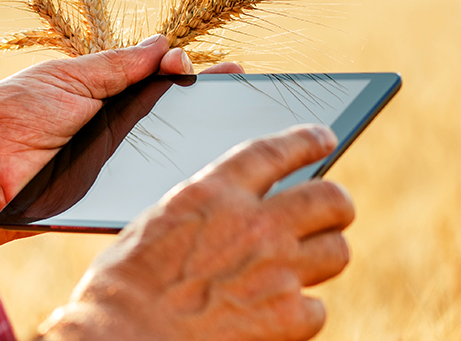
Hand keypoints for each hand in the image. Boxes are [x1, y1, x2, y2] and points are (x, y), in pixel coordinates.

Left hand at [0, 35, 244, 248]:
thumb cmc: (12, 119)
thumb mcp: (64, 78)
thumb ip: (114, 66)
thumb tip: (160, 43)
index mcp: (103, 97)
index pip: (154, 80)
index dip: (182, 71)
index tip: (203, 66)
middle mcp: (115, 132)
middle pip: (170, 115)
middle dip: (205, 99)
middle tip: (236, 84)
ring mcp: (116, 167)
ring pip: (166, 152)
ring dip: (198, 138)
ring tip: (229, 122)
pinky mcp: (113, 197)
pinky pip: (150, 188)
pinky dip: (176, 178)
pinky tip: (204, 164)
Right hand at [38, 125, 354, 340]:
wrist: (125, 337)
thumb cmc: (124, 286)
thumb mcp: (158, 223)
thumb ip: (204, 209)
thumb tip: (228, 211)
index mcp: (215, 192)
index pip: (277, 152)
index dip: (306, 141)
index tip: (324, 139)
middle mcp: (255, 224)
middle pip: (330, 199)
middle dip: (336, 206)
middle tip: (332, 215)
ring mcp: (278, 270)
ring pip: (337, 251)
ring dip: (324, 258)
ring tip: (308, 267)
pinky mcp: (288, 317)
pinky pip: (318, 308)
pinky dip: (302, 315)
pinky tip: (280, 318)